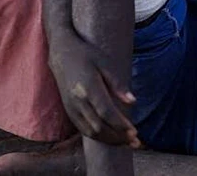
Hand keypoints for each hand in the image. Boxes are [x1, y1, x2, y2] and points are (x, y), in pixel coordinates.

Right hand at [49, 32, 138, 146]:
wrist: (62, 54)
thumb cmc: (86, 55)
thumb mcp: (105, 63)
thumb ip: (118, 84)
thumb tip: (133, 102)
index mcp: (88, 87)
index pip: (106, 112)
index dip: (120, 125)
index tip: (135, 132)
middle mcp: (77, 101)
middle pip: (99, 127)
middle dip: (118, 137)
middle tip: (135, 141)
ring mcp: (71, 108)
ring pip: (91, 132)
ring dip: (109, 140)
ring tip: (126, 142)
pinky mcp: (69, 112)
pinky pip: (84, 130)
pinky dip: (99, 137)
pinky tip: (112, 137)